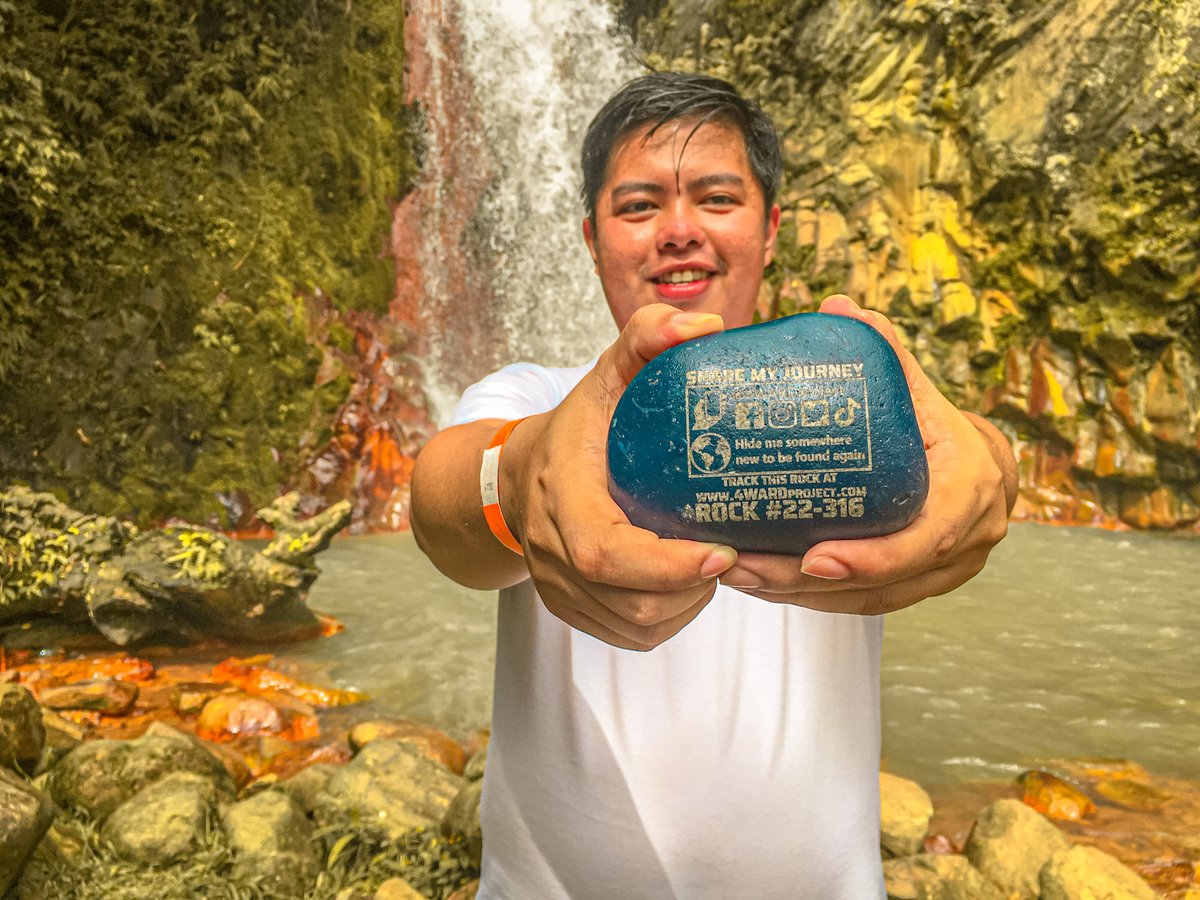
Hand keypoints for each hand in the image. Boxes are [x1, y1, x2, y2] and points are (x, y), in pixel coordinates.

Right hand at [505, 304, 739, 649]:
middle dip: (694, 588)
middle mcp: (554, 552)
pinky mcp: (570, 610)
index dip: (665, 565)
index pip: (605, 552)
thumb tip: (702, 328)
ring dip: (687, 604)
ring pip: (638, 626)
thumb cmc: (577, 426)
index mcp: (561, 496)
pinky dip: (669, 617)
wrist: (516, 477)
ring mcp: (558, 589)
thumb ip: (646, 338)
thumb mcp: (606, 374)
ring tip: (711, 564)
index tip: (722, 552)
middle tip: (731, 551)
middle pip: (632, 603)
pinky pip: (630, 636)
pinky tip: (686, 583)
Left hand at [719, 295, 1016, 614]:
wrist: (984, 466)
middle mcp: (966, 540)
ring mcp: (945, 572)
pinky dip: (813, 600)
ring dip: (800, 598)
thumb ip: (883, 353)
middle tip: (745, 567)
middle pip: (883, 582)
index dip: (871, 557)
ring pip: (868, 601)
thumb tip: (838, 306)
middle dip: (808, 584)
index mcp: (970, 489)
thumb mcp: (919, 388)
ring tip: (740, 577)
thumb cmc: (940, 424)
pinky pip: (864, 604)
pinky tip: (763, 585)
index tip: (813, 559)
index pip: (925, 538)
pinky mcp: (918, 587)